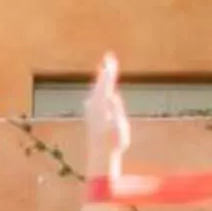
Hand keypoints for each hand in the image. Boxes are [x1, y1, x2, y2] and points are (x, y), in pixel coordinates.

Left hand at [82, 53, 128, 168]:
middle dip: (105, 70)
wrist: (100, 153)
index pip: (105, 86)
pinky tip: (100, 83)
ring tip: (105, 64)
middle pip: (100, 84)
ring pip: (97, 89)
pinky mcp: (92, 114)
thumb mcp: (119, 127)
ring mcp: (92, 110)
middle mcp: (94, 106)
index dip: (109, 73)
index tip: (111, 62)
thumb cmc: (113, 141)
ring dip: (102, 77)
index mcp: (101, 107)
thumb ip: (116, 110)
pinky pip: (96, 95)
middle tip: (108, 56)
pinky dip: (99, 87)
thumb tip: (112, 95)